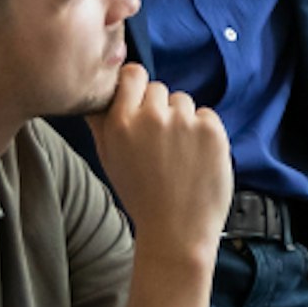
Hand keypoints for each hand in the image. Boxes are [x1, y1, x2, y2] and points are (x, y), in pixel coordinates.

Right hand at [93, 64, 231, 264]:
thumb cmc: (141, 197)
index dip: (138, 86)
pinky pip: (206, 115)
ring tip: (178, 153)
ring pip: (183, 102)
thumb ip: (101, 123)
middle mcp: (151, 117)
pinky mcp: (211, 130)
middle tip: (160, 142)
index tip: (141, 102)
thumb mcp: (110, 160)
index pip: (133, 74)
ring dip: (182, 120)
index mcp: (121, 123)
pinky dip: (204, 131)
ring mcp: (183, 122)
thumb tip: (96, 94)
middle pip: (158, 88)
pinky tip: (196, 157)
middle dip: (159, 109)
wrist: (176, 231)